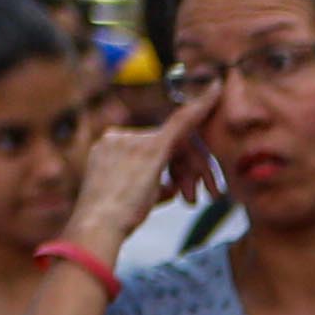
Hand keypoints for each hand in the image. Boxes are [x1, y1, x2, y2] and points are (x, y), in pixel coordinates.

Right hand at [69, 97, 207, 257]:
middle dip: (192, 169)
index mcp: (109, 147)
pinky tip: (216, 90)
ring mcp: (133, 140)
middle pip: (168, 145)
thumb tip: (171, 187)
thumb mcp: (132, 199)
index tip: (186, 145)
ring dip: (199, 171)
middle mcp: (118, 137)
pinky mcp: (152, 148)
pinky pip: (183, 121)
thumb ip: (153, 186)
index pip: (150, 145)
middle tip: (213, 191)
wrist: (98, 225)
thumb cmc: (112, 221)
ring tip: (212, 194)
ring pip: (180, 147)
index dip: (172, 149)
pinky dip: (202, 105)